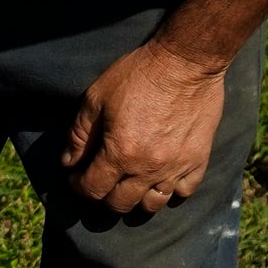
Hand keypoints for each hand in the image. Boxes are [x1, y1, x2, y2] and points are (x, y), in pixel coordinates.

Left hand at [62, 42, 228, 214]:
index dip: (79, 186)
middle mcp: (148, 168)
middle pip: (120, 203)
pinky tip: (161, 179)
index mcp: (120, 153)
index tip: (76, 178)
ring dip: (136, 199)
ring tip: (130, 184)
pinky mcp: (199, 160)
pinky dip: (170, 191)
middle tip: (101, 181)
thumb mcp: (96, 99)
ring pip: (153, 205)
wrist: (185, 62)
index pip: (93, 189)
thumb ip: (79, 135)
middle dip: (104, 196)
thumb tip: (69, 162)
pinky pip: (184, 191)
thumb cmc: (138, 76)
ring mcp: (176, 167)